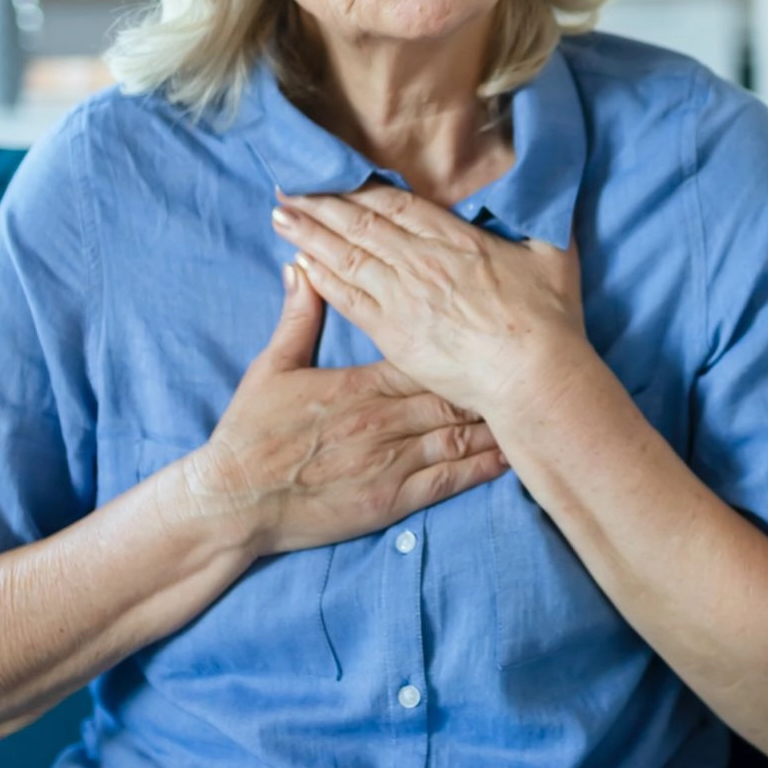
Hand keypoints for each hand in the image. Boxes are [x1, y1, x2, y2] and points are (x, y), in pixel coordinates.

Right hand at [178, 263, 511, 557]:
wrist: (234, 501)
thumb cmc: (251, 434)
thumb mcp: (272, 368)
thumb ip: (297, 317)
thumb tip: (302, 266)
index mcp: (362, 384)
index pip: (426, 355)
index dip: (463, 346)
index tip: (493, 333)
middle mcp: (386, 419)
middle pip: (454, 392)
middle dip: (492, 380)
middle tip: (530, 368)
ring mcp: (393, 460)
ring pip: (460, 434)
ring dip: (498, 422)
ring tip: (533, 408)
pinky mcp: (394, 498)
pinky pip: (450, 480)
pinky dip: (484, 467)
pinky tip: (512, 457)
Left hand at [270, 182, 584, 421]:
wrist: (533, 375)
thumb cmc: (550, 321)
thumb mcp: (556, 256)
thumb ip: (542, 221)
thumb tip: (546, 194)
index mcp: (456, 240)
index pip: (397, 205)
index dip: (361, 188)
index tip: (335, 175)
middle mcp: (422, 262)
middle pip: (360, 224)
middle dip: (321, 204)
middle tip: (288, 187)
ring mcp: (404, 298)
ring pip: (346, 256)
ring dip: (310, 234)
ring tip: (281, 215)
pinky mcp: (394, 334)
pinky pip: (348, 299)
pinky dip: (321, 278)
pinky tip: (299, 263)